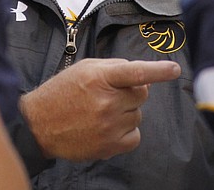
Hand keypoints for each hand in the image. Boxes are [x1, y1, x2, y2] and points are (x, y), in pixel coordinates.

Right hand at [19, 58, 180, 161]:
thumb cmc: (62, 92)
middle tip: (112, 94)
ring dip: (126, 112)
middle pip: (142, 94)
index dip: (159, 71)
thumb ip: (115, 68)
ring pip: (138, 115)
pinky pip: (135, 137)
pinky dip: (127, 132)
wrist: (39, 125)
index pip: (136, 72)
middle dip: (132, 92)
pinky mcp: (108, 146)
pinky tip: (109, 127)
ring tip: (102, 112)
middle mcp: (106, 101)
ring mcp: (108, 126)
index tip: (174, 70)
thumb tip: (144, 77)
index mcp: (100, 77)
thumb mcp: (85, 68)